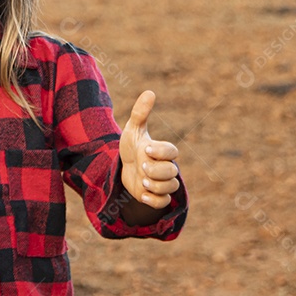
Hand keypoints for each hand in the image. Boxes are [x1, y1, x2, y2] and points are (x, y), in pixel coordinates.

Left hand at [119, 90, 179, 208]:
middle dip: (157, 171)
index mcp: (163, 151)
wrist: (124, 166)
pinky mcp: (156, 197)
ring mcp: (162, 183)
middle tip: (142, 167)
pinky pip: (162, 202)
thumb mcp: (133, 129)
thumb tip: (150, 92)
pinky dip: (153, 200)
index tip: (146, 149)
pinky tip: (141, 193)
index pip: (172, 152)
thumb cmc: (132, 146)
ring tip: (142, 180)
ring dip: (156, 186)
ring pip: (170, 188)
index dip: (161, 152)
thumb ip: (140, 112)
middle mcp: (165, 167)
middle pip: (172, 172)